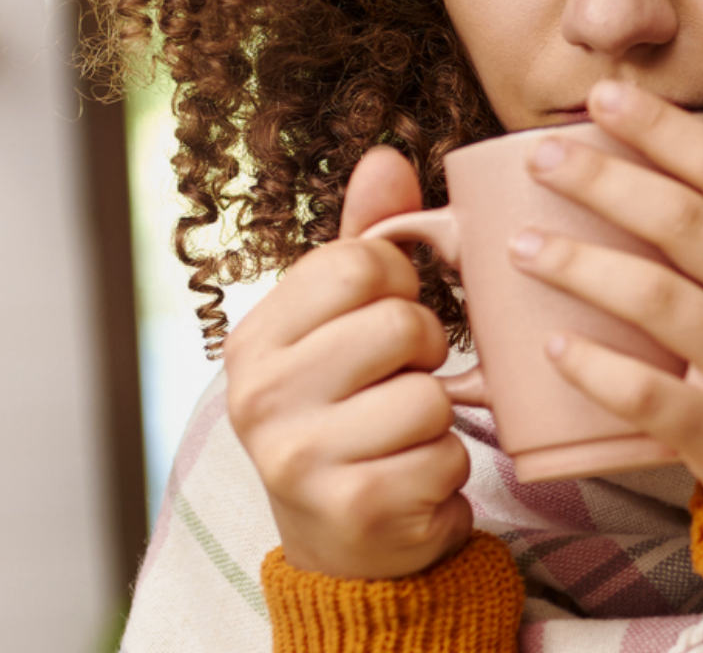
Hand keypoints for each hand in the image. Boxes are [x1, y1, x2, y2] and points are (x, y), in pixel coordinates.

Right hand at [222, 147, 474, 578]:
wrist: (341, 545)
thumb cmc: (350, 413)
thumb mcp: (343, 323)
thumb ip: (364, 241)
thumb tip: (386, 157)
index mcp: (255, 339)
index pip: (357, 262)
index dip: (399, 284)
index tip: (388, 319)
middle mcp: (261, 396)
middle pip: (402, 323)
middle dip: (426, 352)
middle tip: (401, 381)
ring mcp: (300, 457)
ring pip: (431, 393)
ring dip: (439, 417)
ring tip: (403, 435)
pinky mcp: (355, 508)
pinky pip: (447, 454)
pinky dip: (447, 467)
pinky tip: (412, 480)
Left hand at [511, 80, 702, 530]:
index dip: (664, 129)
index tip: (602, 100)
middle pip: (687, 223)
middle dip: (606, 181)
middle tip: (542, 156)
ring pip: (659, 302)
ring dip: (581, 266)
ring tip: (523, 246)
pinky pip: (652, 398)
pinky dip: (598, 369)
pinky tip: (553, 345)